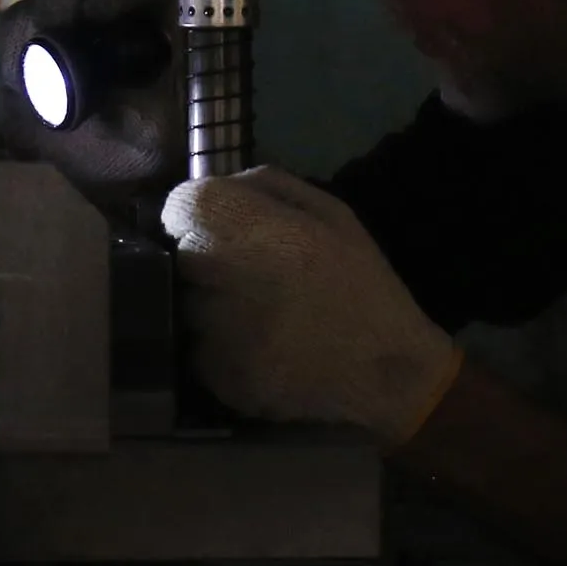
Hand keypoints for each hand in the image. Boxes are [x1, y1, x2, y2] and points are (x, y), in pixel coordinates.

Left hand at [162, 166, 462, 442]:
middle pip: (178, 254)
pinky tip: (255, 347)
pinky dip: (215, 346)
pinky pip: (196, 349)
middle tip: (238, 272)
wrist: (389, 377)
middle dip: (199, 257)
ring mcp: (225, 338)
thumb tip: (214, 185)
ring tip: (251, 312)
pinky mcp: (222, 380)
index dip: (193, 212)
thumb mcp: (331, 214)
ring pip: (184, 304)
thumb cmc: (359, 284)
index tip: (214, 226)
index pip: (183, 205)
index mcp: (266, 233)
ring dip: (205, 303)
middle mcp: (236, 283)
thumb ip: (265, 186)